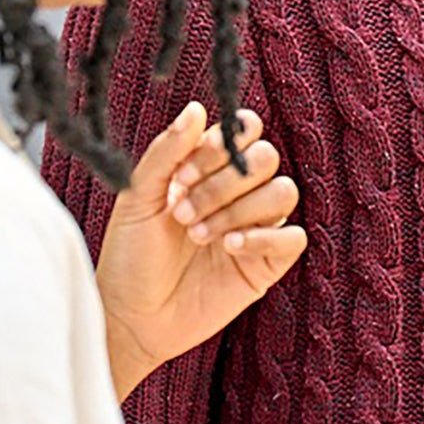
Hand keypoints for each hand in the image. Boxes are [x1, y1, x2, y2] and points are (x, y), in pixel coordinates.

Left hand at [96, 103, 306, 399]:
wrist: (130, 315)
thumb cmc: (130, 253)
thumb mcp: (139, 196)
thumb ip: (168, 151)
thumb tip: (196, 107)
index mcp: (210, 167)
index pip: (245, 130)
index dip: (222, 145)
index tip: (182, 174)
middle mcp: (238, 192)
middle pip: (266, 158)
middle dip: (224, 183)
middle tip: (183, 212)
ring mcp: (255, 227)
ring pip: (283, 193)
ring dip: (239, 210)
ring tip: (199, 235)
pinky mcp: (266, 264)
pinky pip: (292, 238)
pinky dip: (263, 237)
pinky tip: (228, 247)